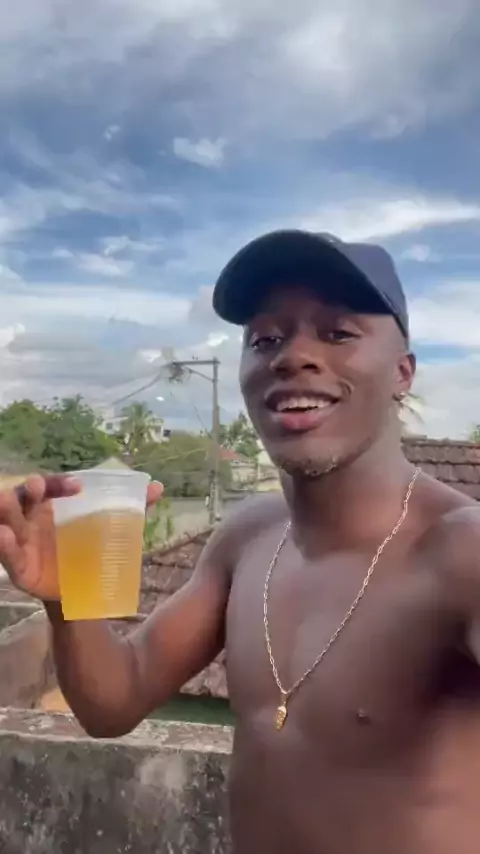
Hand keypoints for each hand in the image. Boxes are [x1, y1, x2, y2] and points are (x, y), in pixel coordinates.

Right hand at [0, 475, 163, 599]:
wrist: (81, 587)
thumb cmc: (89, 548)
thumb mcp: (110, 528)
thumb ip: (132, 508)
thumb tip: (158, 487)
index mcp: (53, 505)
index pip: (52, 486)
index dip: (60, 483)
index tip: (77, 486)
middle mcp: (33, 517)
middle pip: (25, 497)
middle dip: (27, 489)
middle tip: (34, 486)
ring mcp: (22, 540)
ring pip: (9, 521)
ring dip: (6, 511)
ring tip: (3, 501)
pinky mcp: (18, 566)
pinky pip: (8, 555)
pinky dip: (4, 544)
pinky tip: (4, 536)